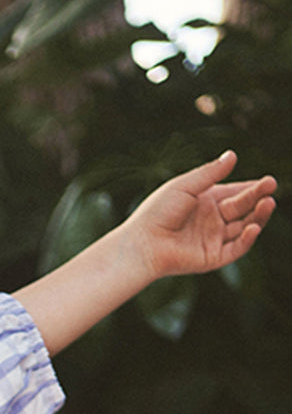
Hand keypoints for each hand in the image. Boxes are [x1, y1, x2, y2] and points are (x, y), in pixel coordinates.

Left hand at [124, 150, 276, 282]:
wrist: (142, 242)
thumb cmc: (158, 211)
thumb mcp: (185, 186)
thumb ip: (209, 173)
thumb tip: (232, 155)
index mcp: (206, 201)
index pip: (236, 193)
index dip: (253, 188)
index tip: (268, 181)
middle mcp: (213, 220)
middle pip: (243, 209)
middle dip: (258, 198)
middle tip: (271, 189)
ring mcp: (214, 239)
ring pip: (243, 228)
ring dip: (258, 217)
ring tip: (268, 203)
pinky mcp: (212, 258)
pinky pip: (235, 249)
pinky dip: (247, 239)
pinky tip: (253, 227)